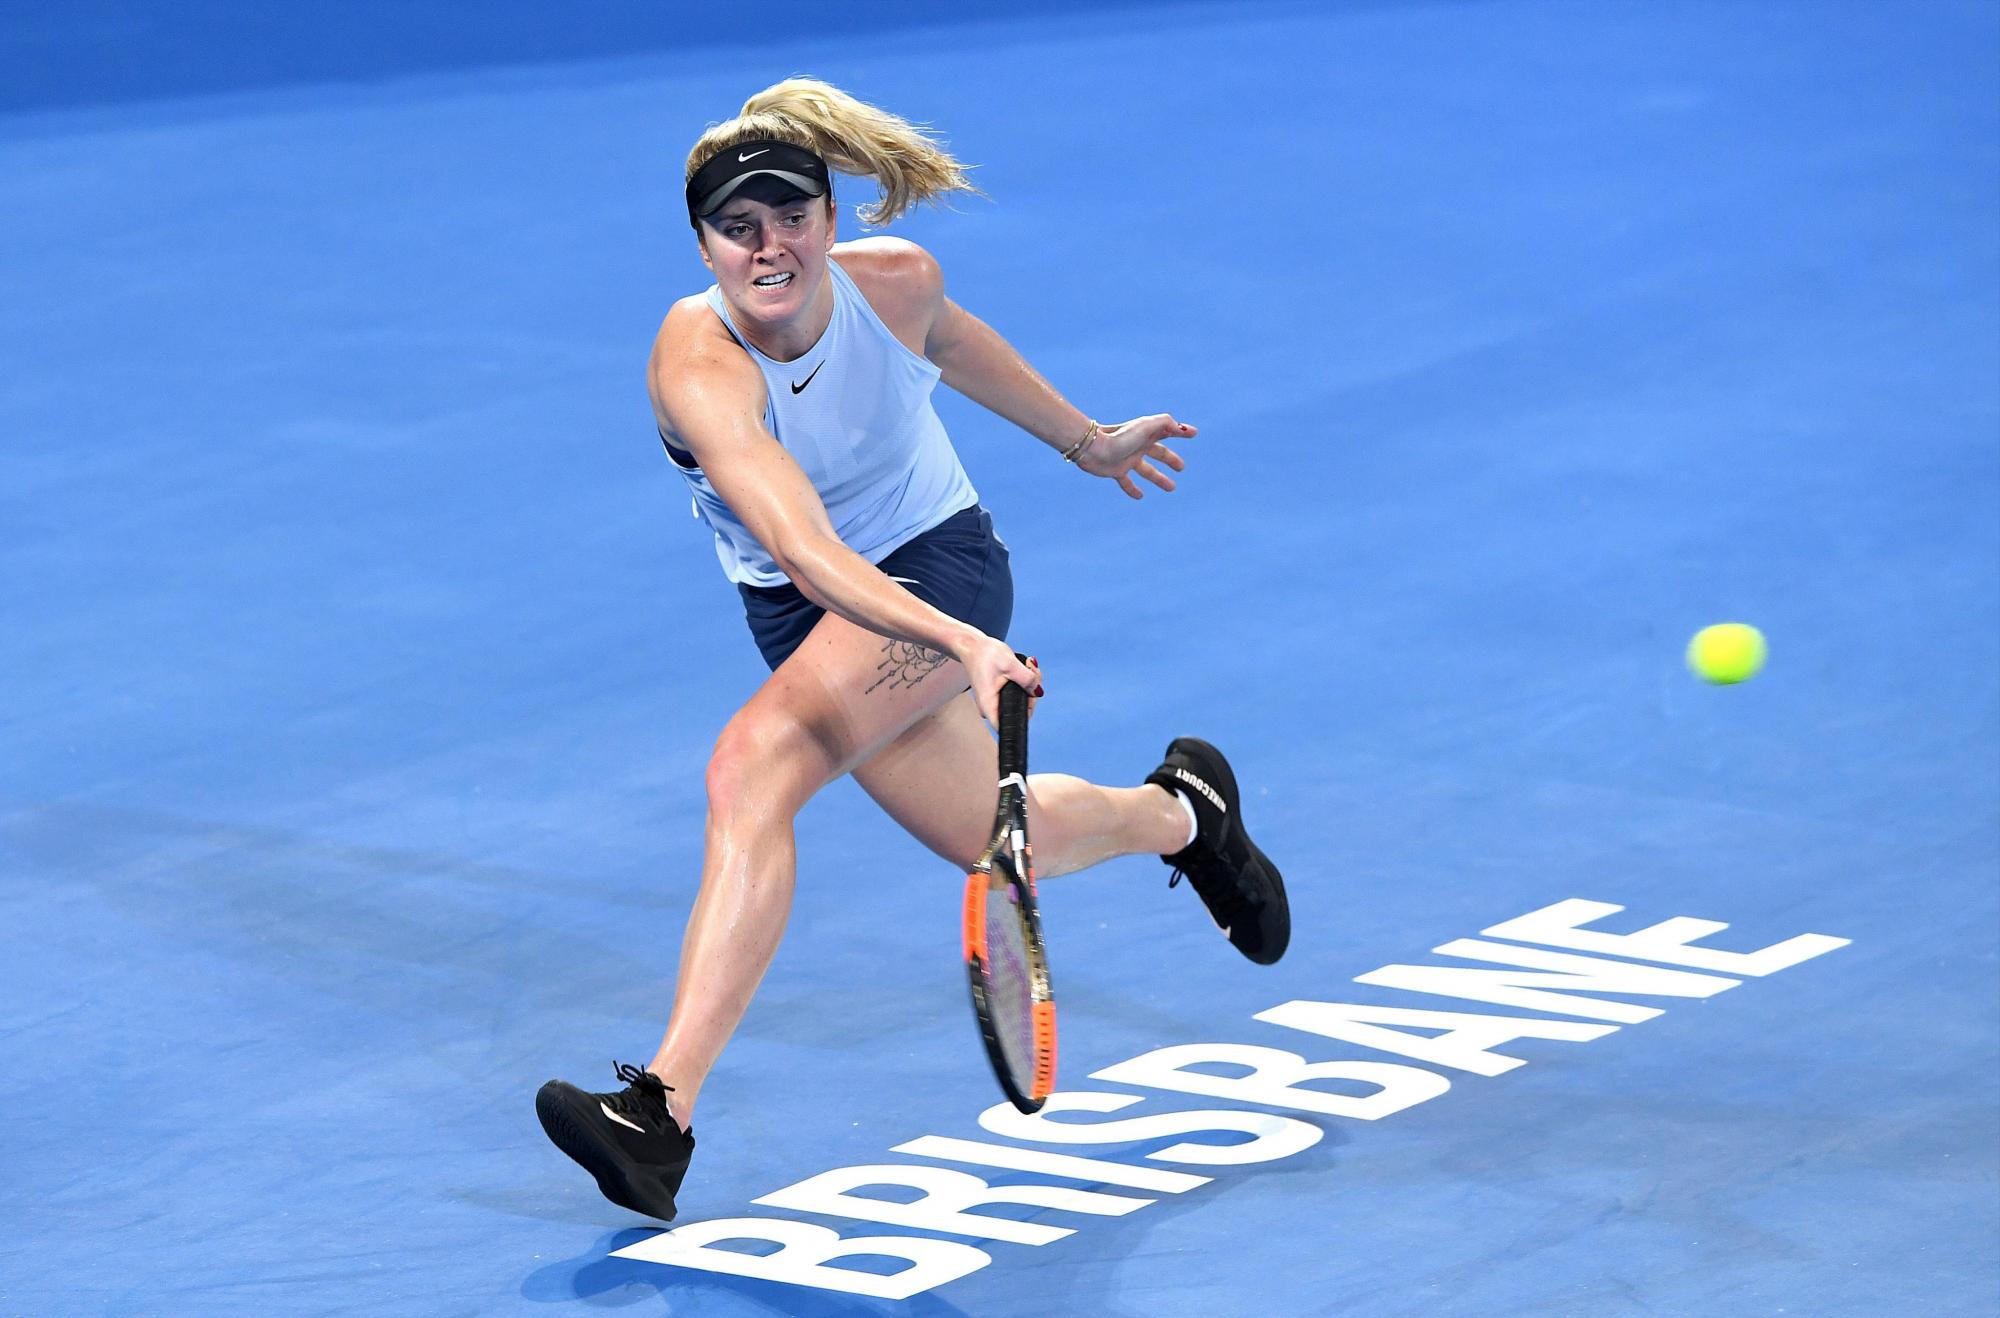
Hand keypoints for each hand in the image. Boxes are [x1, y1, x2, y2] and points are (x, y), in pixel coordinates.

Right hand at [959, 634, 1040, 728]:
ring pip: (1021, 701)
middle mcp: (991, 708)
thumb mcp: (1010, 665)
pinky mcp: (999, 695)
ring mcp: (995, 702)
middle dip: (1032, 692)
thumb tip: (1038, 692)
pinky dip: (1025, 682)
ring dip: (1030, 684)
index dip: (1024, 716)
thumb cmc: (984, 654)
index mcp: (989, 705)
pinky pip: (1018, 694)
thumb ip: (1028, 679)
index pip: (1008, 726)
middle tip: (1032, 671)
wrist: (973, 646)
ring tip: (1028, 665)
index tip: (1030, 696)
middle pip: (1021, 711)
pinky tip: (1025, 668)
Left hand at [1077, 414, 1194, 499]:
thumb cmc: (1120, 436)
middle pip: (1158, 453)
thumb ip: (1166, 424)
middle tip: (1181, 468)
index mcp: (1146, 434)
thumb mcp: (1146, 426)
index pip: (1167, 431)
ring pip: (1147, 471)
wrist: (1094, 448)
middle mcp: (1137, 446)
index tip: (1193, 434)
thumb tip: (1183, 429)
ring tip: (1171, 488)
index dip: (1181, 431)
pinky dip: (1133, 489)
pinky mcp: (1116, 471)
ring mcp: (1127, 459)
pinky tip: (1140, 497)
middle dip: (1170, 460)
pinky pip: (1126, 482)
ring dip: (1159, 479)